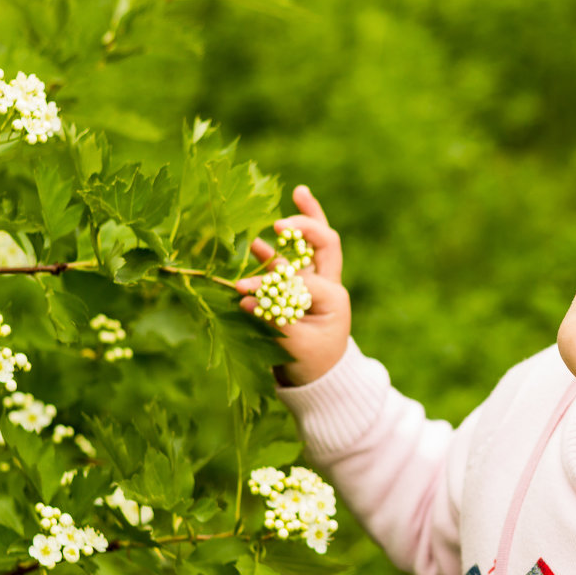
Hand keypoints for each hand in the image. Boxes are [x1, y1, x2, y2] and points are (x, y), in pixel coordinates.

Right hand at [236, 185, 351, 386]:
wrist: (320, 377)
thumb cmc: (312, 363)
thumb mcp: (295, 345)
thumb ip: (271, 319)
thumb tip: (242, 296)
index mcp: (333, 298)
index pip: (301, 280)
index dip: (271, 283)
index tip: (241, 290)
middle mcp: (327, 285)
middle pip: (325, 242)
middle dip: (310, 220)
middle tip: (291, 208)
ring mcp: (314, 284)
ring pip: (311, 245)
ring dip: (300, 223)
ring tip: (295, 197)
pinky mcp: (299, 288)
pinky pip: (289, 262)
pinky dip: (276, 249)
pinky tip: (257, 243)